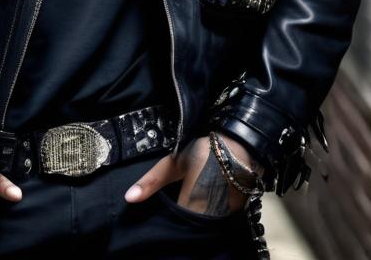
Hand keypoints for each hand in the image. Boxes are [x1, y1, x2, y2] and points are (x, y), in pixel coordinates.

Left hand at [123, 133, 262, 215]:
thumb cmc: (204, 151)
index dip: (171, 215)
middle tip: (181, 198)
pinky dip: (212, 214)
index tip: (169, 204)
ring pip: (204, 224)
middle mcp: (210, 215)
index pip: (176, 220)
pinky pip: (218, 220)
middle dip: (184, 216)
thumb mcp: (175, 162)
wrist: (242, 145)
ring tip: (194, 199)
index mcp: (192, 203)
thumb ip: (152, 180)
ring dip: (198, 215)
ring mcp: (225, 216)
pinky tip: (208, 201)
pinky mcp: (236, 214)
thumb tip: (128, 198)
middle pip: (190, 224)